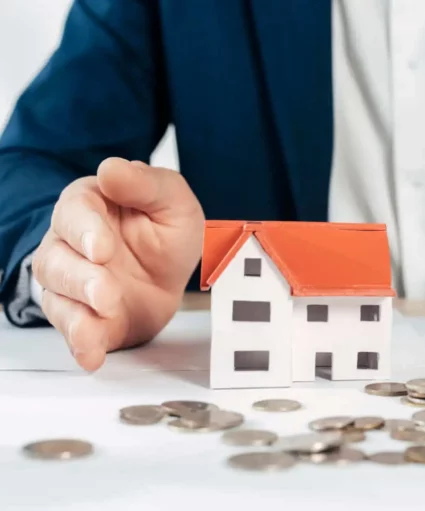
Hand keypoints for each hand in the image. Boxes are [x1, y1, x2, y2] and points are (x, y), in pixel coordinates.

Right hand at [32, 158, 204, 370]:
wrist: (173, 278)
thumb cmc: (166, 233)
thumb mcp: (173, 202)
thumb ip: (146, 184)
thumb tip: (111, 169)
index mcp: (90, 207)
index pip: (73, 212)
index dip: (84, 230)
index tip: (101, 248)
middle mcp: (71, 245)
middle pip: (55, 259)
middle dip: (80, 277)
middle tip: (105, 290)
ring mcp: (72, 283)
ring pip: (57, 295)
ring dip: (78, 310)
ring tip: (106, 313)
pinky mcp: (82, 317)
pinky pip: (71, 331)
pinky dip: (81, 343)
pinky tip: (92, 354)